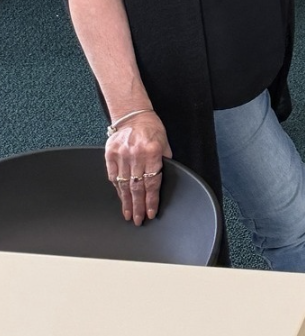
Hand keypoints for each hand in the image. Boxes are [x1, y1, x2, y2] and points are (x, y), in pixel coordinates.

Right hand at [104, 111, 170, 225]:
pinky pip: (113, 176)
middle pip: (137, 187)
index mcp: (152, 151)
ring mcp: (121, 155)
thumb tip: (162, 180)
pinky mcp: (110, 155)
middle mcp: (136, 154)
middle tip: (138, 220)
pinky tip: (121, 199)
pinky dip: (118, 189)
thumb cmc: (151, 128)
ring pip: (124, 185)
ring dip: (126, 202)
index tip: (151, 213)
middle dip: (138, 206)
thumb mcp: (164, 142)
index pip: (152, 182)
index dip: (151, 200)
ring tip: (129, 215)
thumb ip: (164, 161)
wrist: (133, 115)